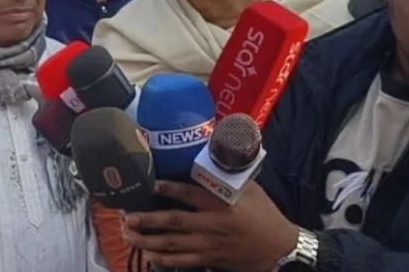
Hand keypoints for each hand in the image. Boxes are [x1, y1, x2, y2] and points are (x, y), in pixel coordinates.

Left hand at [122, 180, 298, 271]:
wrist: (281, 248)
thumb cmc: (264, 214)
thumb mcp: (250, 188)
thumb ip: (228, 173)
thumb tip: (214, 147)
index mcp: (222, 204)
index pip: (191, 194)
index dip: (170, 188)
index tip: (151, 184)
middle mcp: (212, 225)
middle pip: (175, 222)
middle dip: (148, 220)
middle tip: (127, 216)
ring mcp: (210, 245)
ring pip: (173, 245)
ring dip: (148, 240)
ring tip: (128, 234)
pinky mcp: (210, 260)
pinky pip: (183, 262)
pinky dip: (164, 259)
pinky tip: (148, 254)